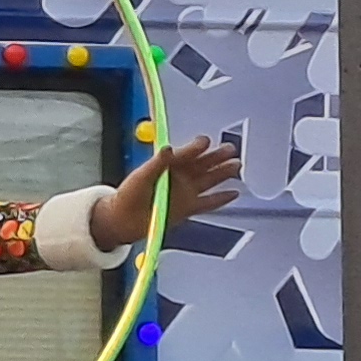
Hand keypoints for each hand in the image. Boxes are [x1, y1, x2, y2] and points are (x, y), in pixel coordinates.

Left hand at [93, 136, 239, 249]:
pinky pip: (208, 203)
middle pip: (202, 165)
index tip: (206, 141)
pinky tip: (234, 193)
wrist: (124, 219)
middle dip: (216, 156)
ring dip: (223, 173)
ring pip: (209, 181)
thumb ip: (156, 163)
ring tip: (237, 165)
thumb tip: (168, 148)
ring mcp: (186, 193)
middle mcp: (180, 177)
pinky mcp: (189, 208)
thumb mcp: (141, 176)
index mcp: (168, 166)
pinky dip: (221, 199)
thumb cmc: (128, 194)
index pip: (186, 154)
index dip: (196, 147)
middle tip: (230, 149)